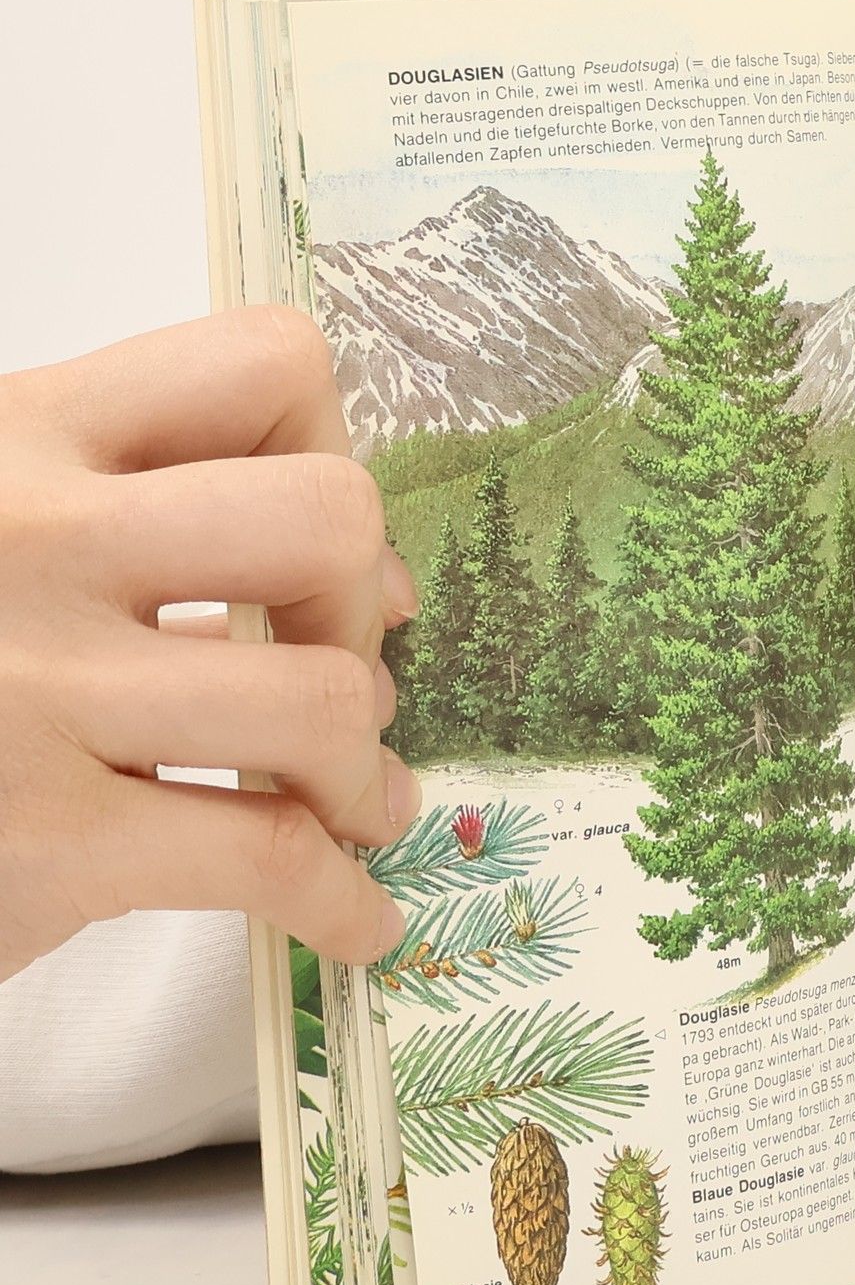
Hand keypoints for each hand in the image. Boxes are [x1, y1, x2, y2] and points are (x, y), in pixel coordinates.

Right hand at [0, 307, 420, 982]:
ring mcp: (34, 690)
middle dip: (360, 613)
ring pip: (321, 699)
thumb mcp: (2, 537)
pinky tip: (351, 918)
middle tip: (328, 677)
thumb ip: (159, 525)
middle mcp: (27, 539)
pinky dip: (342, 901)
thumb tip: (386, 590)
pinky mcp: (44, 838)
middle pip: (328, 521)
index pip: (263, 366)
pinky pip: (272, 856)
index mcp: (18, 438)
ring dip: (360, 769)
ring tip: (345, 803)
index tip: (310, 552)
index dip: (332, 455)